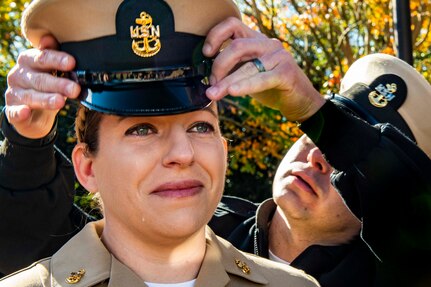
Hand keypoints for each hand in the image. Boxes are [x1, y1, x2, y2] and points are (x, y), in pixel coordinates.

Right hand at [4, 35, 79, 138]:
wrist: (34, 114)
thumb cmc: (47, 87)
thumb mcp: (53, 71)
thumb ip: (54, 57)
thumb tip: (50, 38)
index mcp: (29, 61)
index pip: (42, 57)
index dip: (57, 60)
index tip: (72, 63)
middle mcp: (19, 75)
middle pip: (40, 79)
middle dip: (58, 84)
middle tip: (75, 89)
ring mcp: (14, 94)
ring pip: (30, 96)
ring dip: (46, 99)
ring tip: (60, 102)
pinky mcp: (12, 112)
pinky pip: (15, 112)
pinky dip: (19, 112)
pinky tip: (25, 111)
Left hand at [203, 17, 324, 121]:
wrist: (299, 100)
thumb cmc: (271, 86)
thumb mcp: (248, 73)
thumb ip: (232, 68)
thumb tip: (207, 76)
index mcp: (256, 39)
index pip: (232, 24)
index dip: (215, 36)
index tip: (205, 53)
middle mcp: (268, 44)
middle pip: (236, 47)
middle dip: (218, 67)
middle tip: (211, 84)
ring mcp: (278, 57)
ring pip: (247, 66)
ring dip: (226, 82)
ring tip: (212, 94)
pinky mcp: (286, 73)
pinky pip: (261, 79)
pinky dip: (245, 86)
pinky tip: (233, 92)